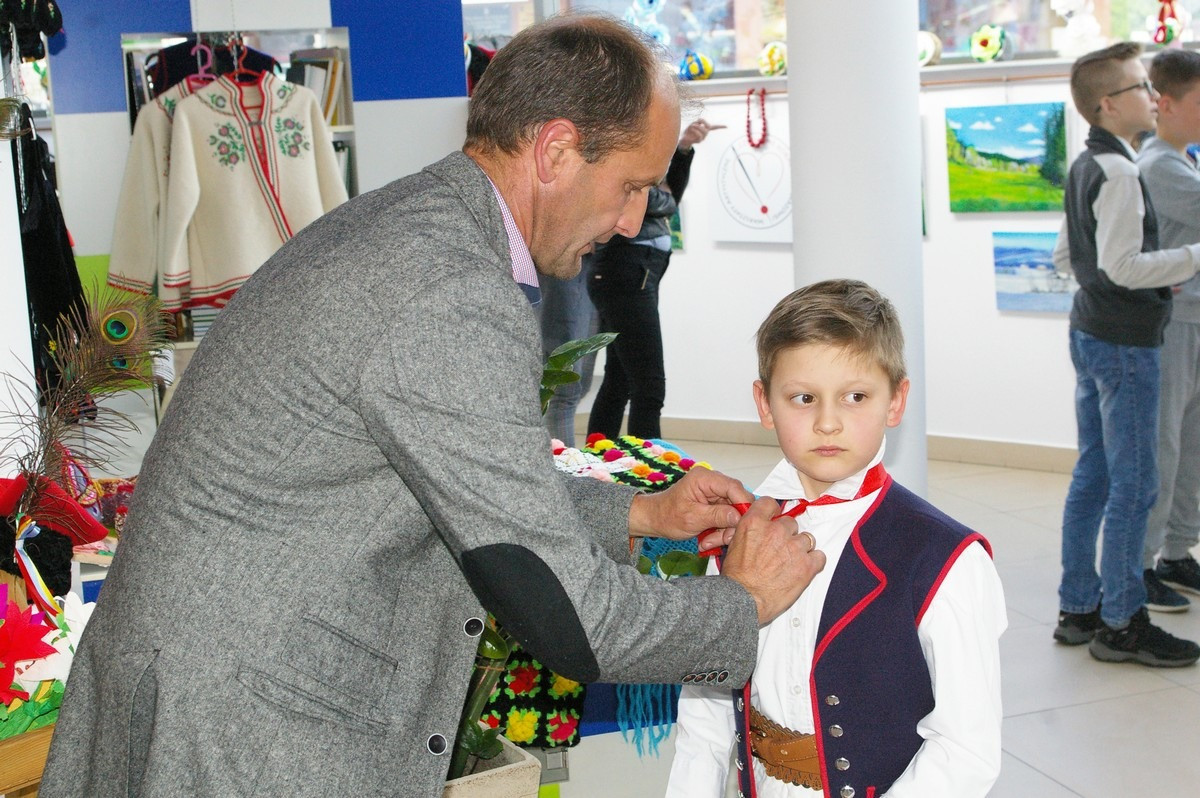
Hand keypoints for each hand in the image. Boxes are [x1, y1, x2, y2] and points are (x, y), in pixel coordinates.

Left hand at [628, 467, 752, 540]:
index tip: (744, 524)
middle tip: (723, 540)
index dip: (743, 505)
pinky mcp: (715, 504)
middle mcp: (712, 482)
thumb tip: (739, 517)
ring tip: (709, 543)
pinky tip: (708, 540)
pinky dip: (720, 531)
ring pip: (733, 512)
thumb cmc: (667, 516)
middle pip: (736, 501)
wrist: (655, 519)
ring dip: (724, 530)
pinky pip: (726, 517)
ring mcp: (714, 493)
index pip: (734, 487)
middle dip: (731, 523)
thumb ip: (717, 516)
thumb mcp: (692, 518)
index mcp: (704, 478)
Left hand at [678, 118, 725, 150]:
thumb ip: (698, 122)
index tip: (727, 126)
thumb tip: (700, 123)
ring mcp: (703, 138)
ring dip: (699, 126)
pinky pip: (699, 135)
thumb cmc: (688, 131)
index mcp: (705, 129)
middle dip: (703, 121)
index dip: (720, 127)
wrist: (682, 140)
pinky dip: (696, 130)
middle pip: (709, 127)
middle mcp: (705, 134)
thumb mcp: (693, 123)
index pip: (714, 127)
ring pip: (705, 131)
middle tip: (697, 121)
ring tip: (692, 125)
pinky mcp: (699, 141)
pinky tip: (692, 128)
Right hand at [719, 498, 826, 625]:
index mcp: (755, 523)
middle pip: (791, 523)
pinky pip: (820, 556)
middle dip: (787, 535)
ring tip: (791, 562)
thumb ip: (748, 532)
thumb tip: (757, 530)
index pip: (770, 503)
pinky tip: (803, 569)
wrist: (744, 600)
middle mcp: (776, 531)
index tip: (775, 520)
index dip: (774, 513)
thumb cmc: (737, 579)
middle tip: (780, 550)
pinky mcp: (807, 564)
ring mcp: (794, 547)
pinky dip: (813, 562)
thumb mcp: (734, 545)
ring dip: (801, 549)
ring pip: (807, 538)